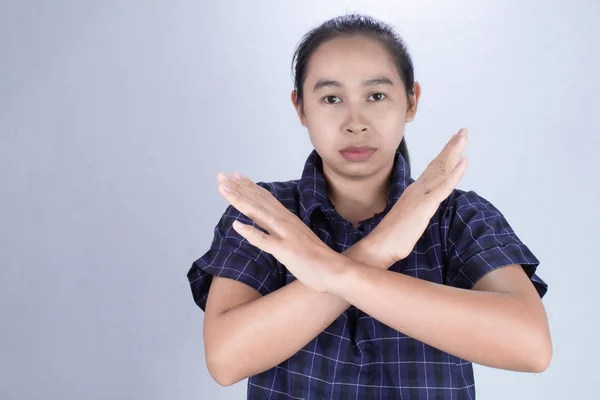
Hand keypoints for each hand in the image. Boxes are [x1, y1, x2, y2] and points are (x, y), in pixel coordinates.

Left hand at [216, 172, 340, 292]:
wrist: (334, 270)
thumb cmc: (315, 257)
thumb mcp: (295, 236)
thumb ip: (280, 227)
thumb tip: (266, 221)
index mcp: (287, 218)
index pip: (264, 198)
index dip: (247, 186)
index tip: (232, 176)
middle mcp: (285, 221)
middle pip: (258, 201)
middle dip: (237, 188)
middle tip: (220, 176)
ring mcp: (285, 235)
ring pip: (259, 213)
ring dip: (240, 200)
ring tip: (223, 189)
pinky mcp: (286, 250)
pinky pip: (265, 241)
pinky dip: (251, 232)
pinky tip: (236, 226)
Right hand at [366, 128, 468, 266]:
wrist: (380, 245)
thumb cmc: (392, 236)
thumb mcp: (408, 218)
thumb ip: (416, 209)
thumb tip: (421, 208)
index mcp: (414, 192)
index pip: (432, 170)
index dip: (444, 156)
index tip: (453, 143)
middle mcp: (417, 189)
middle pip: (438, 164)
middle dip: (452, 147)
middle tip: (463, 131)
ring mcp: (421, 196)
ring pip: (442, 170)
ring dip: (455, 152)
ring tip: (463, 137)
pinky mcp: (425, 206)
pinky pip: (443, 187)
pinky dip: (455, 173)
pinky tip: (464, 161)